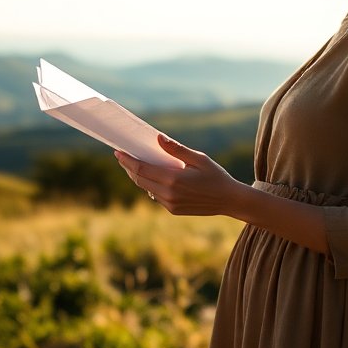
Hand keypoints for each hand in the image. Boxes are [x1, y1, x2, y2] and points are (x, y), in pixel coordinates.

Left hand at [114, 135, 245, 215]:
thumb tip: (158, 137)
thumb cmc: (215, 175)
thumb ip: (176, 149)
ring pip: (146, 188)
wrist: (229, 200)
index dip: (127, 161)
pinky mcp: (173, 210)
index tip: (118, 152)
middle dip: (128, 168)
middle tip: (122, 157)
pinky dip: (149, 185)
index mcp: (173, 179)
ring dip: (138, 176)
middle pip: (139, 179)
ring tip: (133, 165)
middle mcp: (168, 194)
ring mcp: (170, 204)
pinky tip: (150, 177)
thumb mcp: (198, 158)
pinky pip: (155, 196)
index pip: (141, 169)